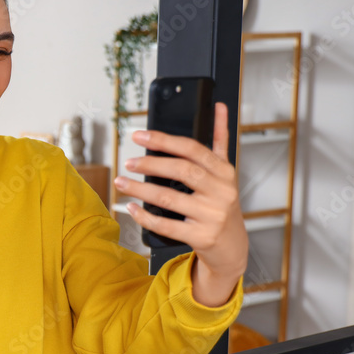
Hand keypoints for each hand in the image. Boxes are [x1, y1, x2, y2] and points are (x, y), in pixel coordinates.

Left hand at [113, 102, 247, 305]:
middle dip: (150, 164)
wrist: (232, 246)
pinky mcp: (201, 236)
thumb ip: (219, 141)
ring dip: (140, 190)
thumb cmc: (222, 204)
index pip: (192, 149)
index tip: (139, 136)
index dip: (164, 140)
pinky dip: (145, 216)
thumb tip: (219, 107)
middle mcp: (221, 192)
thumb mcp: (225, 173)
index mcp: (225, 172)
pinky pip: (166, 225)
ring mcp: (212, 216)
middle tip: (129, 162)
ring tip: (121, 182)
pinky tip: (131, 208)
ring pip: (169, 199)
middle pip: (182, 171)